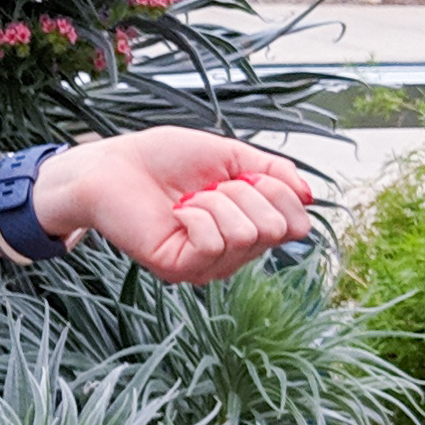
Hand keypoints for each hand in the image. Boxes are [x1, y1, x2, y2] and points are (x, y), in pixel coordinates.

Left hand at [31, 130, 314, 285]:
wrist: (114, 164)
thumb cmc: (166, 158)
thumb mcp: (231, 155)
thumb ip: (273, 172)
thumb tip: (310, 195)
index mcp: (249, 226)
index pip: (297, 223)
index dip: (279, 190)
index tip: (245, 174)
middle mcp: (234, 252)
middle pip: (277, 229)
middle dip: (246, 192)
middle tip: (210, 187)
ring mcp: (207, 265)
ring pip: (247, 235)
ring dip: (218, 201)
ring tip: (189, 199)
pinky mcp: (180, 269)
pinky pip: (214, 242)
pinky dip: (198, 216)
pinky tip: (178, 212)